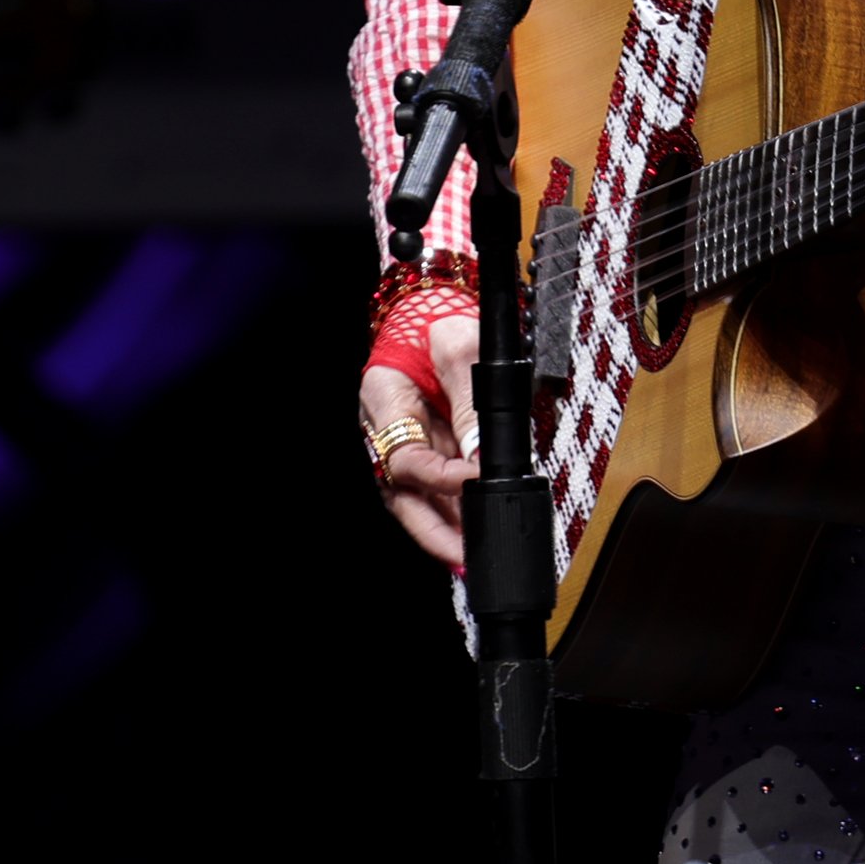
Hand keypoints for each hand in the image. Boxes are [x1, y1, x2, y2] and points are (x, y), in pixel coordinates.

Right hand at [360, 312, 482, 568]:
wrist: (437, 307)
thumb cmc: (444, 320)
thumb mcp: (461, 347)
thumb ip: (470, 401)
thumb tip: (481, 457)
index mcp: (384, 399)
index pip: (406, 457)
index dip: (442, 478)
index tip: (479, 480)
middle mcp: (386, 429)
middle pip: (402, 494)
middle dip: (434, 531)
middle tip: (466, 556)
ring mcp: (405, 441)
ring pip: (418, 500)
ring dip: (447, 530)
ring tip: (477, 554)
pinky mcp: (428, 449)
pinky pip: (437, 490)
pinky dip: (456, 514)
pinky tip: (477, 532)